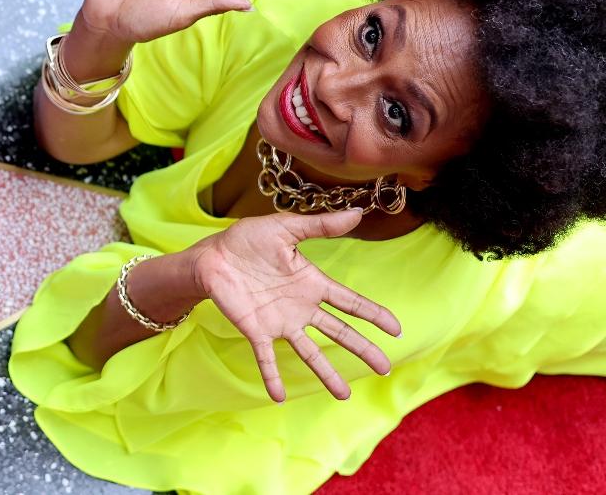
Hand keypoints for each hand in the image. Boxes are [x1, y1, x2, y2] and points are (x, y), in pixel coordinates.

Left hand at [190, 209, 402, 401]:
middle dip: (362, 349)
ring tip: (343, 395)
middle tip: (384, 368)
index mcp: (312, 284)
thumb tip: (356, 212)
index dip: (373, 314)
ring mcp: (279, 322)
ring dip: (326, 373)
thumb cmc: (247, 240)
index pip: (350, 302)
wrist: (212, 256)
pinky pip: (266, 358)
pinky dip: (272, 377)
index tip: (396, 329)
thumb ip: (319, 225)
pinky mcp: (255, 331)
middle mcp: (301, 307)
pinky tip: (279, 396)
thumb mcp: (285, 228)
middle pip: (339, 332)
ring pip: (309, 352)